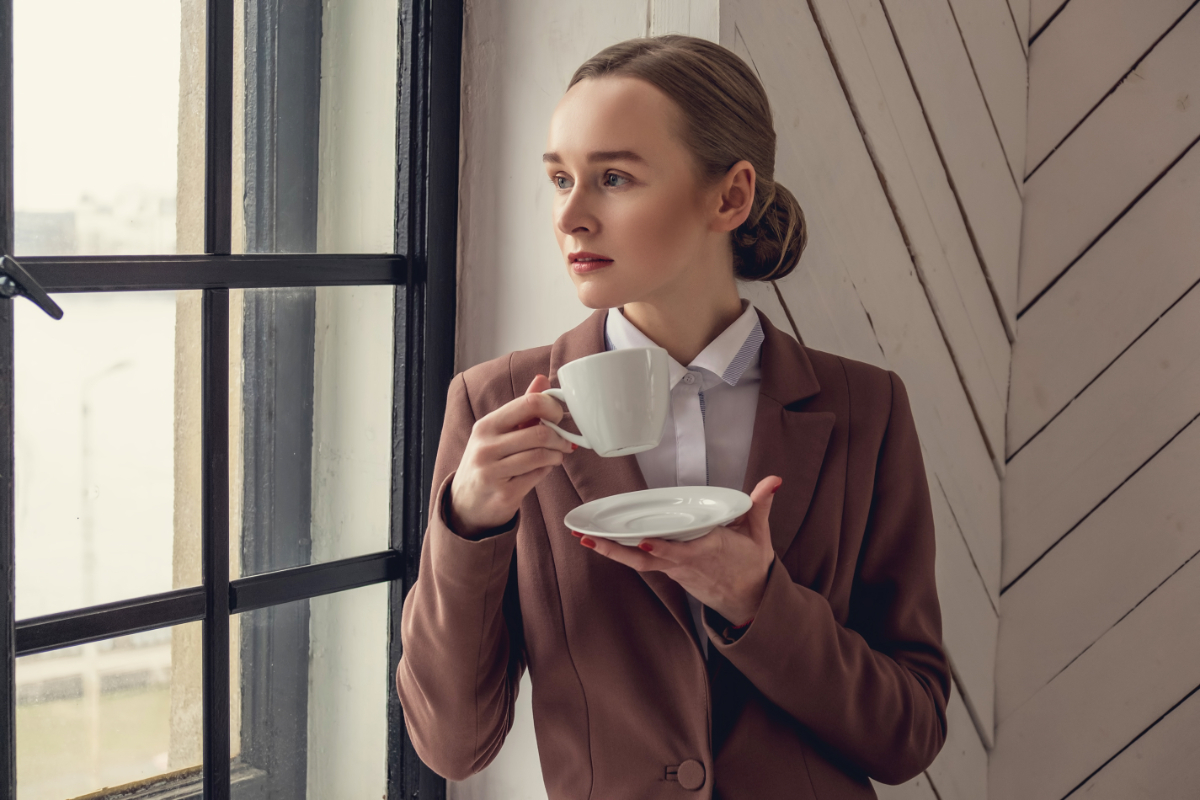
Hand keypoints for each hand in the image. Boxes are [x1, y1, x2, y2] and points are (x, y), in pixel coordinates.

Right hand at [448, 374, 576, 537]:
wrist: (465, 503)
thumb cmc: (486, 462)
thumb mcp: (496, 432)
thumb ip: (521, 408)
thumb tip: (541, 380)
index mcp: (486, 426)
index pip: (528, 404)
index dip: (552, 408)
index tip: (558, 416)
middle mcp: (486, 447)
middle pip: (539, 433)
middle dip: (560, 438)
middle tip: (564, 442)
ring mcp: (493, 472)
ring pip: (541, 455)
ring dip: (556, 455)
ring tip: (556, 455)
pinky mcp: (504, 494)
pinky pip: (538, 476)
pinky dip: (547, 470)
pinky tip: (543, 468)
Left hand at [574, 475, 781, 625]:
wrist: (750, 601)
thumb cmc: (752, 565)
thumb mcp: (759, 534)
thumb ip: (759, 505)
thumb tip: (774, 480)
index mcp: (711, 550)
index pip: (683, 550)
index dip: (663, 547)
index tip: (645, 541)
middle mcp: (688, 563)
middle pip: (649, 557)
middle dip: (618, 549)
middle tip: (591, 538)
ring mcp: (676, 571)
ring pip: (640, 563)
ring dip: (612, 552)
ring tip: (585, 538)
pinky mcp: (671, 574)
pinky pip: (644, 565)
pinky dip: (623, 555)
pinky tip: (602, 543)